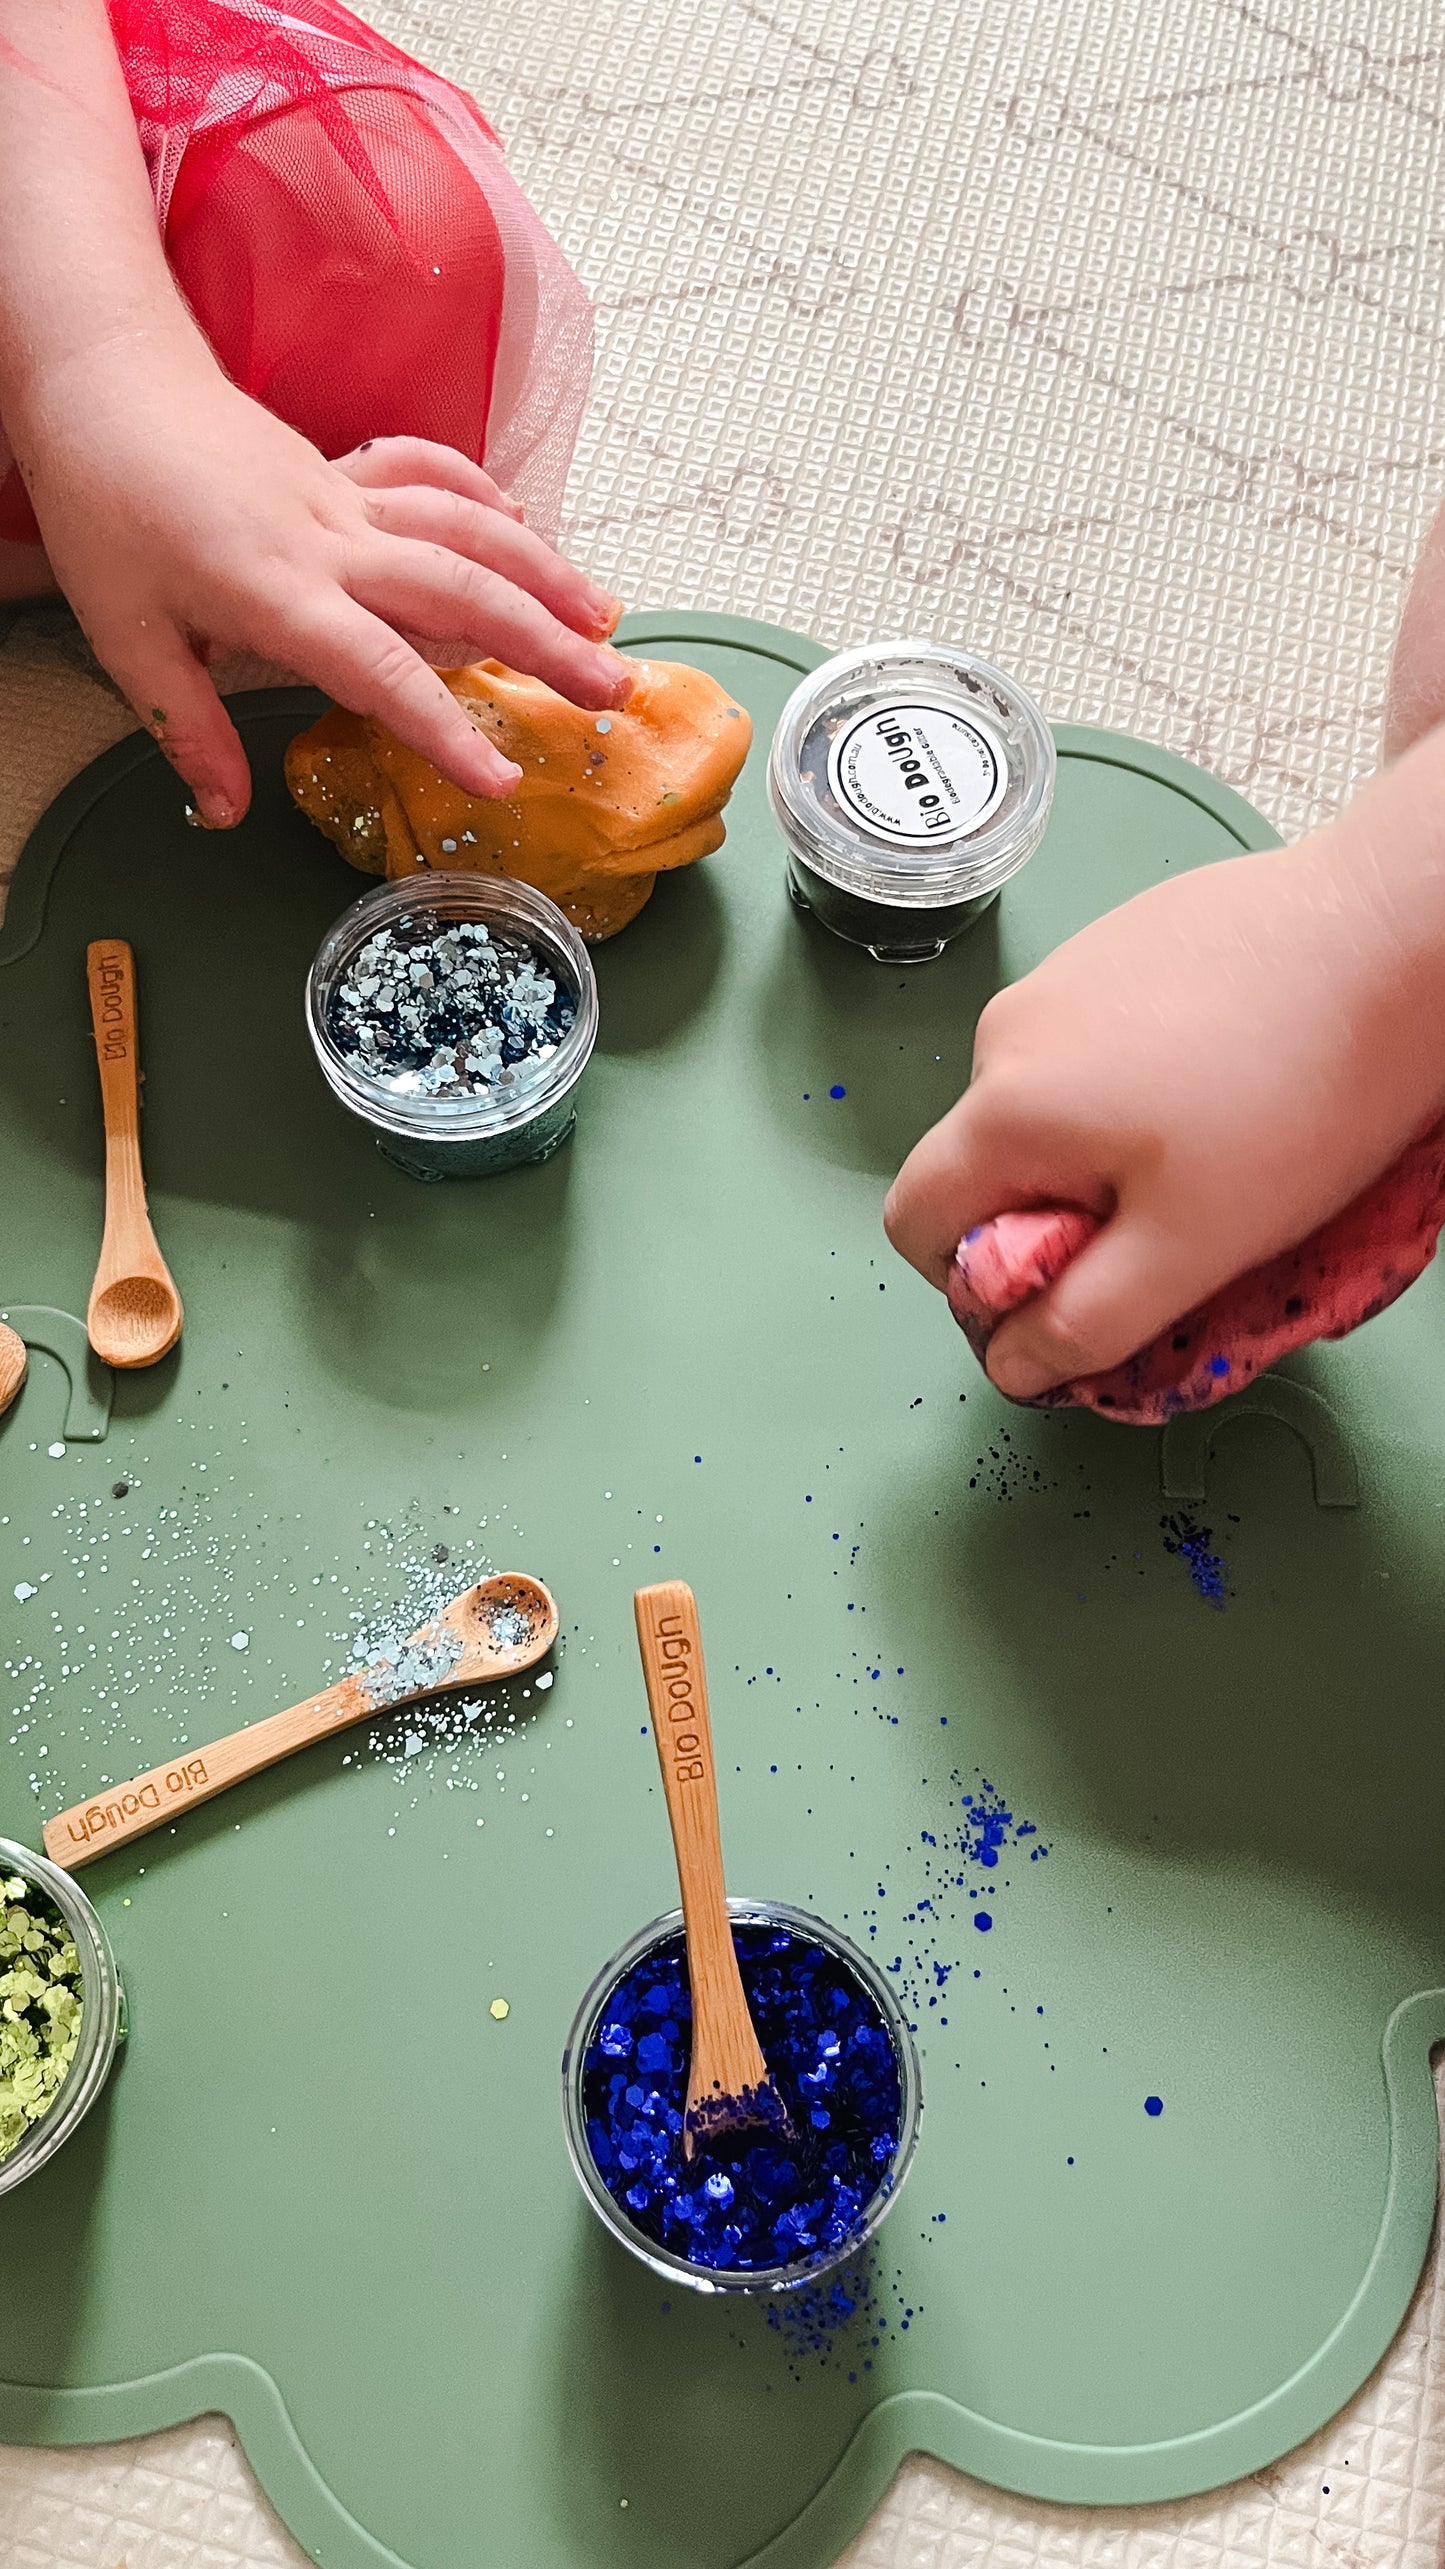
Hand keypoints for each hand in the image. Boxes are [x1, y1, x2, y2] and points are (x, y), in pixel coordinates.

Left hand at [10, 335, 627, 823]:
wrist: (101, 376)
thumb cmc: (104, 503)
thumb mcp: (125, 633)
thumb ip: (185, 727)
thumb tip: (222, 811)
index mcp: (279, 593)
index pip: (382, 672)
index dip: (447, 730)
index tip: (502, 780)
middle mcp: (332, 543)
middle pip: (461, 593)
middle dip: (546, 645)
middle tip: (611, 692)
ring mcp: (346, 498)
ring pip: (466, 528)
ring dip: (544, 570)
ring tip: (604, 619)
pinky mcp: (343, 468)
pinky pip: (431, 472)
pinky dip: (484, 494)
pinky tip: (526, 523)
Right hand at [884, 807, 1444, 1399]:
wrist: (1391, 934)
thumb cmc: (1299, 1091)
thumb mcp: (1190, 1248)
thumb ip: (1086, 1322)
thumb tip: (1013, 1363)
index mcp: (1004, 1107)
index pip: (914, 1224)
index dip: (977, 1283)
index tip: (1073, 1286)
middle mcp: (1007, 1029)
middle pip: (986, 1161)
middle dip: (1057, 1211)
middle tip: (1173, 1218)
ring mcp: (1061, 972)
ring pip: (1045, 1100)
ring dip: (1101, 1143)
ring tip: (1215, 1138)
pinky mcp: (1119, 937)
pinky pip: (1093, 1038)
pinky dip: (1138, 1076)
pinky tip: (1228, 1070)